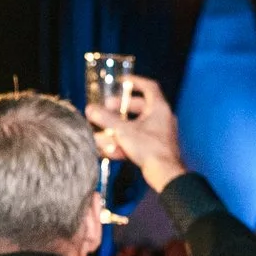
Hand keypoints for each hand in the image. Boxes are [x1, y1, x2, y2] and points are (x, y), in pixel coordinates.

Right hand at [85, 75, 185, 189]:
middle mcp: (162, 118)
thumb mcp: (123, 131)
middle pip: (140, 107)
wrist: (165, 174)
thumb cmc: (148, 148)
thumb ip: (106, 119)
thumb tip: (90, 109)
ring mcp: (160, 134)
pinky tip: (109, 150)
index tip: (121, 82)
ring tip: (103, 130)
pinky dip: (124, 141)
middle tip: (106, 108)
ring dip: (120, 127)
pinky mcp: (156, 148)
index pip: (149, 87)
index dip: (135, 82)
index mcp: (159, 108)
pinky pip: (138, 140)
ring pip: (137, 125)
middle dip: (121, 107)